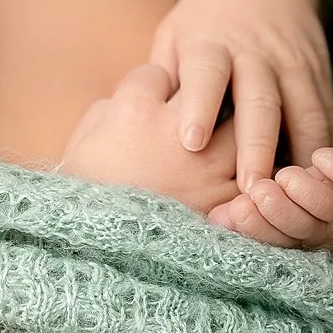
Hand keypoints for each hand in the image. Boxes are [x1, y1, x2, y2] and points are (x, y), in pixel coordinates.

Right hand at [59, 63, 241, 216]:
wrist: (102, 256)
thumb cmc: (86, 201)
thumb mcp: (80, 148)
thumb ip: (105, 113)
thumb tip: (123, 102)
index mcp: (135, 111)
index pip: (155, 75)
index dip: (151, 88)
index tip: (149, 104)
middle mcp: (179, 130)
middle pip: (209, 88)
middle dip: (202, 97)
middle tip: (189, 115)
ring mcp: (208, 165)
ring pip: (243, 124)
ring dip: (234, 129)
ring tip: (218, 145)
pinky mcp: (227, 199)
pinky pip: (253, 172)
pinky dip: (247, 171)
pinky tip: (237, 176)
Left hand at [152, 0, 332, 190]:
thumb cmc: (202, 21)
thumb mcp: (173, 37)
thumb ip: (163, 81)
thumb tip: (140, 131)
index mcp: (210, 44)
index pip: (206, 74)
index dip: (199, 106)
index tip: (190, 142)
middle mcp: (253, 54)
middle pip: (259, 102)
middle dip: (256, 147)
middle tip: (249, 190)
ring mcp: (289, 64)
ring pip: (301, 111)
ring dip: (299, 154)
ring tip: (291, 196)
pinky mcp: (316, 73)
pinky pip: (323, 113)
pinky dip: (322, 146)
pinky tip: (317, 180)